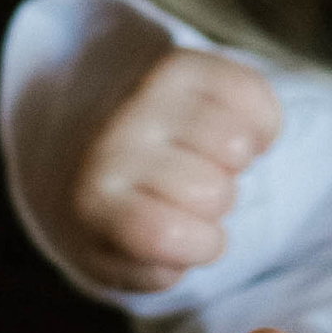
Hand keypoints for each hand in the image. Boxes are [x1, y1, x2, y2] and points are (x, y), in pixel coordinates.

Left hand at [68, 46, 282, 293]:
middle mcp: (116, 140)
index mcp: (93, 199)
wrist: (74, 121)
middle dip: (213, 203)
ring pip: (238, 144)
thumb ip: (146, 272)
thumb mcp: (108, 255)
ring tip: (202, 157)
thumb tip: (178, 254)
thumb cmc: (109, 202)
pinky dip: (257, 122)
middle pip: (213, 192)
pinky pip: (254, 95)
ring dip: (234, 160)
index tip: (187, 235)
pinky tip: (225, 128)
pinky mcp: (182, 61)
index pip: (164, 234)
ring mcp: (148, 95)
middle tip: (185, 191)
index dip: (198, 245)